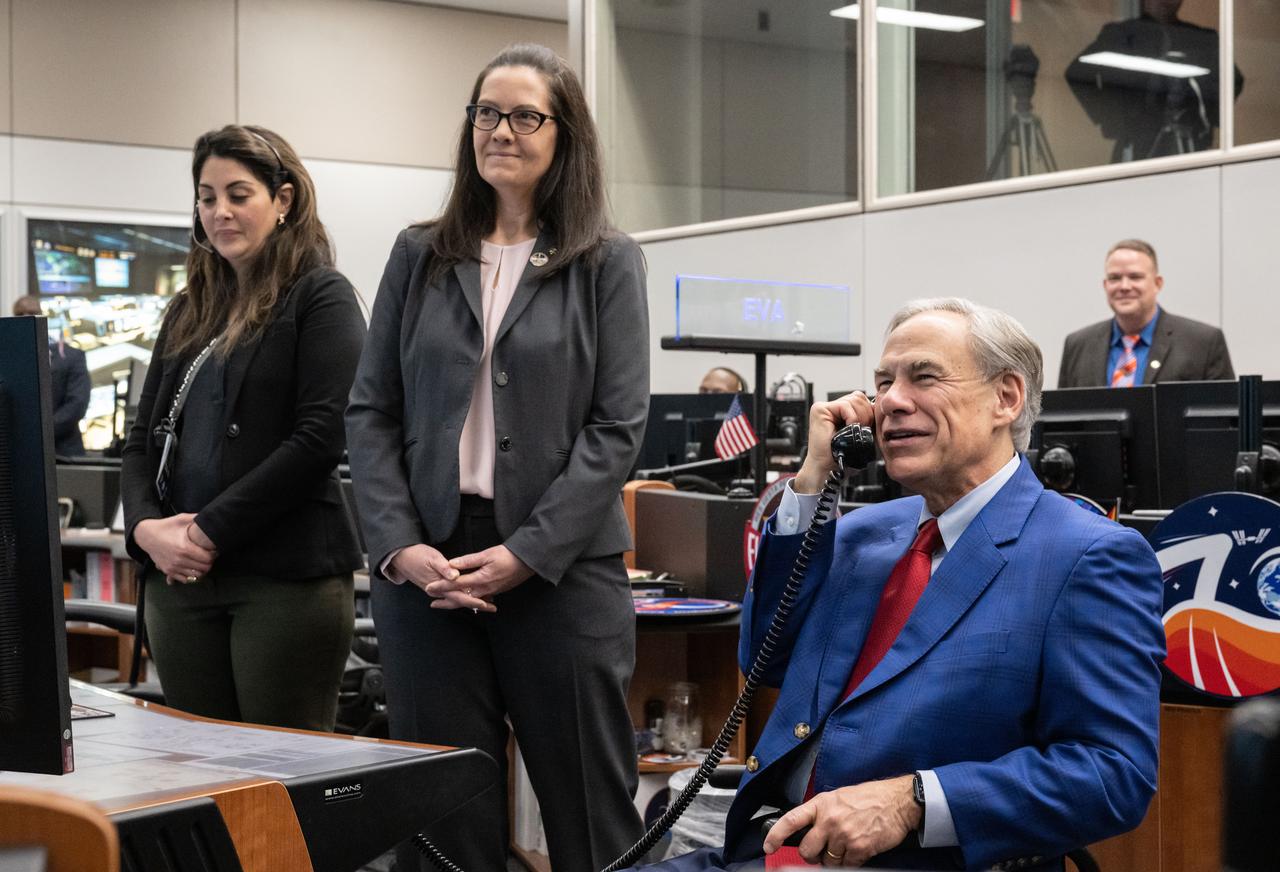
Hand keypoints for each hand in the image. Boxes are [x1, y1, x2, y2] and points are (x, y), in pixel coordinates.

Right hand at [134, 514, 215, 582]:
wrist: (146, 536)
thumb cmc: (165, 527)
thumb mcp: (181, 519)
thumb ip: (196, 518)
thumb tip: (210, 516)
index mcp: (184, 548)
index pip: (207, 559)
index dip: (214, 554)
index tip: (214, 550)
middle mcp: (179, 560)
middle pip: (203, 569)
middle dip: (209, 563)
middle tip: (210, 556)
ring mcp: (173, 567)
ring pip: (195, 576)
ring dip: (202, 570)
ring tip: (203, 562)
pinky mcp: (168, 571)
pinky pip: (185, 580)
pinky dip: (191, 576)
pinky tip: (193, 568)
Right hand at [388, 544, 490, 609]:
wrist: (401, 557)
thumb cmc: (417, 555)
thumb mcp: (432, 558)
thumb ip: (444, 568)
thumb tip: (455, 576)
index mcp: (438, 586)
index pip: (459, 596)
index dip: (473, 600)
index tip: (486, 603)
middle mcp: (438, 591)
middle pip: (460, 601)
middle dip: (476, 604)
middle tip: (493, 607)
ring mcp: (437, 590)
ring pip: (457, 599)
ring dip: (471, 601)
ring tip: (487, 603)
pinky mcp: (437, 587)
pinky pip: (453, 595)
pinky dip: (463, 596)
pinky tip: (472, 595)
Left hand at [427, 544, 532, 610]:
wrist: (528, 561)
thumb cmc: (508, 555)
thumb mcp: (487, 554)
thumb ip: (468, 561)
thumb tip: (451, 564)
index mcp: (480, 579)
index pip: (456, 584)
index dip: (441, 586)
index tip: (428, 588)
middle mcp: (484, 589)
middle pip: (461, 598)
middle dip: (445, 600)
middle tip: (431, 602)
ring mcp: (491, 592)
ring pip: (469, 601)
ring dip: (455, 603)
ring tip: (443, 604)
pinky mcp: (496, 591)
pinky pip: (479, 599)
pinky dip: (469, 601)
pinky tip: (464, 601)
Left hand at [761, 775, 918, 866]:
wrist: (898, 801)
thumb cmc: (870, 798)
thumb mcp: (839, 797)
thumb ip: (822, 812)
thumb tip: (809, 829)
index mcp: (822, 804)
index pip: (791, 820)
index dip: (776, 835)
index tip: (768, 846)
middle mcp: (830, 820)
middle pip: (807, 850)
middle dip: (812, 855)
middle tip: (820, 852)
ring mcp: (844, 835)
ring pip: (827, 861)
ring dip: (834, 860)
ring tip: (845, 847)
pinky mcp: (859, 849)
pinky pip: (846, 866)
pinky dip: (850, 863)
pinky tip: (857, 851)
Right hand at [793, 391, 875, 494]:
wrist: (829, 470)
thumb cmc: (843, 458)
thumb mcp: (862, 435)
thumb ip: (869, 420)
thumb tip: (880, 407)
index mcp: (840, 412)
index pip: (861, 400)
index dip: (869, 412)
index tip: (867, 428)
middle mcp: (832, 407)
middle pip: (859, 396)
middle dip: (866, 414)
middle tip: (861, 431)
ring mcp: (824, 407)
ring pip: (854, 399)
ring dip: (860, 417)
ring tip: (853, 432)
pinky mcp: (820, 410)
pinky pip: (845, 406)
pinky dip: (852, 418)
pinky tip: (848, 429)